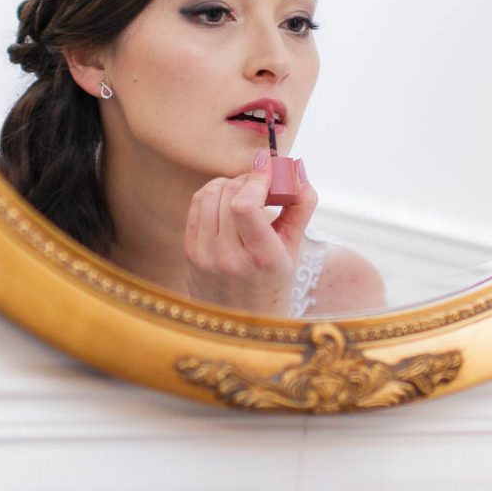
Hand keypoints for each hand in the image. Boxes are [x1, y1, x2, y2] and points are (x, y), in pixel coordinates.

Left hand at [185, 152, 316, 313]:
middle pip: (228, 195)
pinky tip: (227, 202)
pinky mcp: (190, 252)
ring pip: (210, 194)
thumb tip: (298, 166)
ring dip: (229, 183)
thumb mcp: (295, 249)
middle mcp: (228, 258)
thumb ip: (301, 206)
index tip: (268, 167)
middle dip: (247, 179)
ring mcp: (204, 256)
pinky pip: (197, 205)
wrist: (240, 324)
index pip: (245, 206)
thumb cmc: (274, 284)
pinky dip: (213, 194)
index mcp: (261, 259)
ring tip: (245, 191)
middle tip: (261, 182)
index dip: (256, 179)